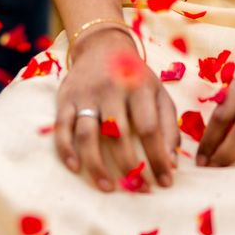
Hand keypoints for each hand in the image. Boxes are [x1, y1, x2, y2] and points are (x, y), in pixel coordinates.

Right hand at [55, 27, 178, 192]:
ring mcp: (87, 94)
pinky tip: (75, 167)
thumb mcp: (157, 91)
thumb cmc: (135, 75)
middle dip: (129, 167)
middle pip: (118, 135)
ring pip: (88, 135)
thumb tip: (172, 162)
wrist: (103, 45)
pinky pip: (62, 127)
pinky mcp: (66, 99)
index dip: (158, 158)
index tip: (165, 182)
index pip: (150, 128)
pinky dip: (66, 150)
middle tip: (137, 189)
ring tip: (108, 187)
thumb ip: (167, 124)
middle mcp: (112, 89)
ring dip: (96, 165)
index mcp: (139, 87)